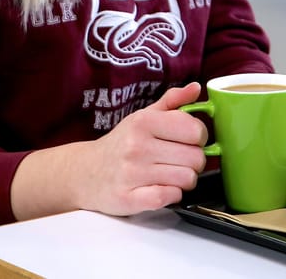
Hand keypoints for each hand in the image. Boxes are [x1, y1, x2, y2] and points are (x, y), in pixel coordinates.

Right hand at [10, 82, 208, 219]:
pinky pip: (167, 197)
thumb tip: (195, 88)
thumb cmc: (121, 144)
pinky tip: (162, 188)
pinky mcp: (128, 198)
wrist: (86, 172)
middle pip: (195, 158)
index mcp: (144, 122)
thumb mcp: (144, 116)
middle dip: (194, 162)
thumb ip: (172, 101)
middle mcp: (137, 146)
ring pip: (186, 179)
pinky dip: (172, 195)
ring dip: (184, 180)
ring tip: (171, 174)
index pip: (196, 130)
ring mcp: (132, 173)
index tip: (190, 141)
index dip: (200, 138)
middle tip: (180, 161)